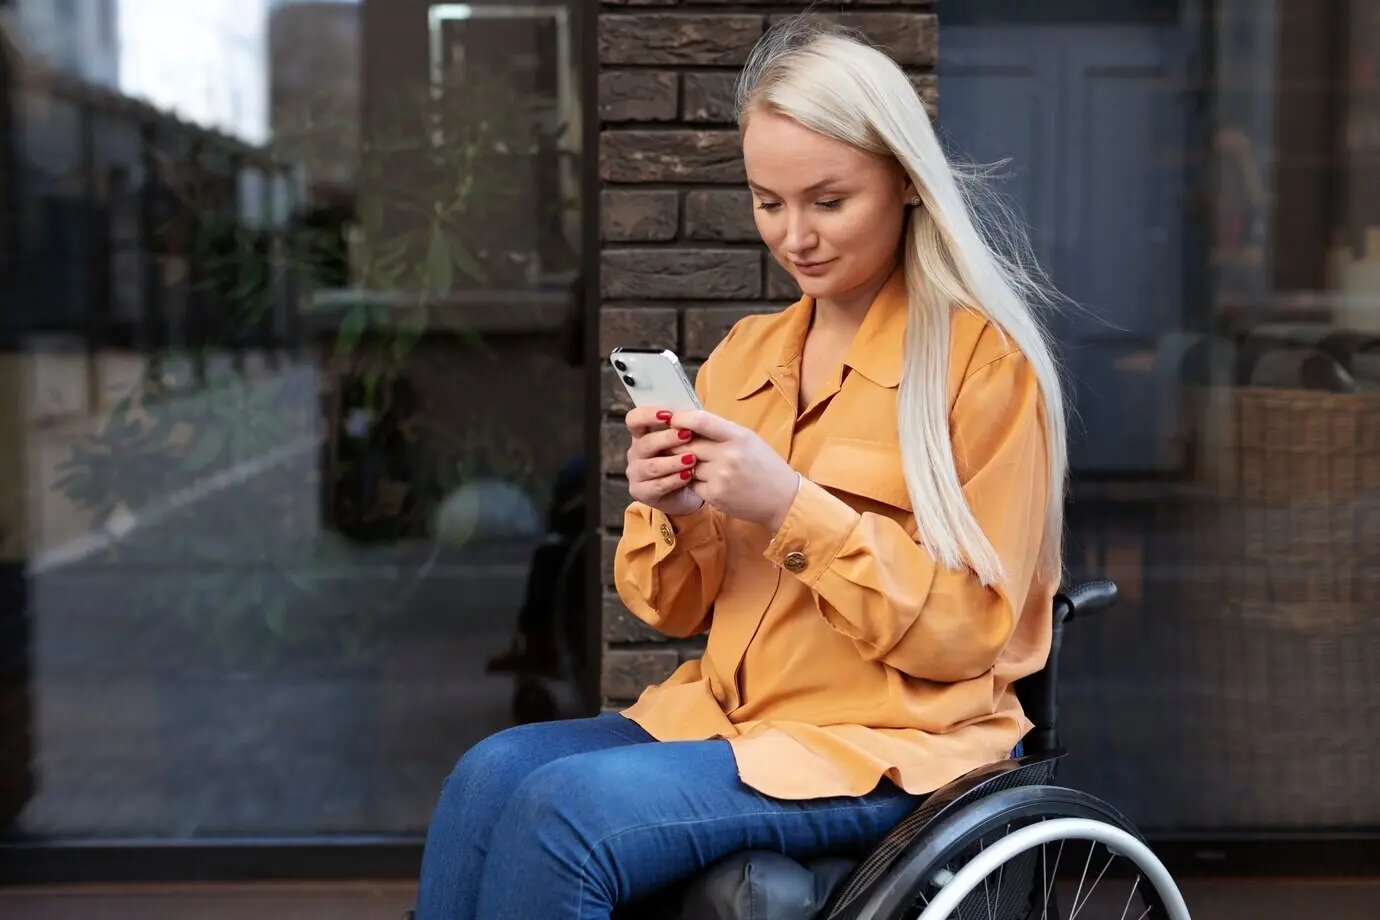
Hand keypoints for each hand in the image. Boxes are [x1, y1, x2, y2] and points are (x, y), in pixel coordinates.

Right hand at [624, 406, 704, 516]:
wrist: (685, 493)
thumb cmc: (684, 461)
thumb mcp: (684, 442)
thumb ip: (682, 428)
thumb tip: (692, 413)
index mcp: (642, 435)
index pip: (634, 419)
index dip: (648, 415)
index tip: (669, 415)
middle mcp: (635, 453)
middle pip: (645, 443)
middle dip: (667, 438)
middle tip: (687, 435)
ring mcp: (635, 473)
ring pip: (651, 466)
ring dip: (673, 461)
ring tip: (691, 459)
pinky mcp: (640, 492)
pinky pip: (657, 485)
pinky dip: (674, 480)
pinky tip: (688, 476)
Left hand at [669, 409, 799, 531]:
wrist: (782, 499)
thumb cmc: (765, 465)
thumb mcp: (749, 439)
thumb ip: (721, 431)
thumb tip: (689, 422)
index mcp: (738, 436)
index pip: (701, 421)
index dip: (681, 418)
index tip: (671, 419)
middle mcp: (728, 456)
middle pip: (686, 444)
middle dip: (675, 442)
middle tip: (668, 441)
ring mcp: (720, 477)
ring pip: (685, 464)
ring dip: (681, 462)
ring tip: (683, 460)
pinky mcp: (714, 495)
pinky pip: (690, 483)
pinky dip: (690, 479)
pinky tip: (698, 477)